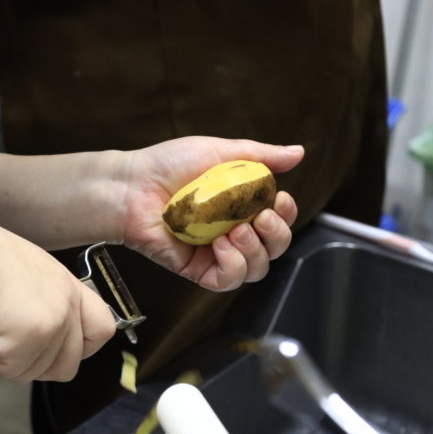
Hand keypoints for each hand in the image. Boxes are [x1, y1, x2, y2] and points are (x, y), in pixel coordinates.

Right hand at [0, 219, 115, 381]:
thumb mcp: (23, 274)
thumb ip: (43, 303)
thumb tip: (38, 337)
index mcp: (67, 287)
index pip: (102, 328)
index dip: (82, 347)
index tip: (56, 347)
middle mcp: (66, 306)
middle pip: (68, 365)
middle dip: (34, 365)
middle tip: (7, 347)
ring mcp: (53, 324)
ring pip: (36, 372)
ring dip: (6, 361)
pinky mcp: (30, 340)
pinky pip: (10, 371)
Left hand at [116, 137, 301, 291]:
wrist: (133, 184)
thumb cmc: (169, 165)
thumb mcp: (221, 153)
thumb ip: (261, 156)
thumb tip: (298, 152)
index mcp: (242, 207)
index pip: (278, 220)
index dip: (287, 216)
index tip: (279, 200)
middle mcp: (233, 232)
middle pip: (274, 249)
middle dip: (277, 236)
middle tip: (260, 218)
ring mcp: (215, 254)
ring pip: (256, 270)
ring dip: (254, 251)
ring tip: (235, 231)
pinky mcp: (196, 269)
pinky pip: (227, 280)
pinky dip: (233, 265)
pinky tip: (221, 246)